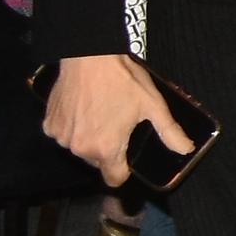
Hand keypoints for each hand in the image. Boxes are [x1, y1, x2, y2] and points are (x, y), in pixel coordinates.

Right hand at [44, 53, 192, 188]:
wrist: (89, 56)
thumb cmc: (123, 80)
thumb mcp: (153, 105)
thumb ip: (169, 132)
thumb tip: (186, 149)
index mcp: (106, 149)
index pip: (114, 179)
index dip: (123, 171)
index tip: (128, 158)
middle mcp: (80, 148)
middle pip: (97, 161)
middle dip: (108, 148)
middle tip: (117, 123)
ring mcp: (61, 137)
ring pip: (80, 147)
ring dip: (89, 137)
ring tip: (101, 112)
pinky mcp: (49, 124)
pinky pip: (64, 134)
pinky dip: (72, 127)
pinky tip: (82, 108)